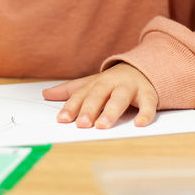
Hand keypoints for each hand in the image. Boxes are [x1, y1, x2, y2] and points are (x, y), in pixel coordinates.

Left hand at [42, 63, 157, 128]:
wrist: (144, 68)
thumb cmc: (114, 82)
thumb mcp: (92, 84)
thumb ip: (71, 90)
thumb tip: (45, 94)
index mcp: (97, 82)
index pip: (82, 94)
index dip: (71, 106)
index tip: (62, 119)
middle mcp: (112, 83)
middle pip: (99, 94)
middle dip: (89, 109)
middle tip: (81, 124)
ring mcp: (130, 87)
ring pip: (120, 98)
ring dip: (111, 111)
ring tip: (102, 125)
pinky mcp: (148, 93)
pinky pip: (148, 103)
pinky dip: (145, 114)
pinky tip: (140, 124)